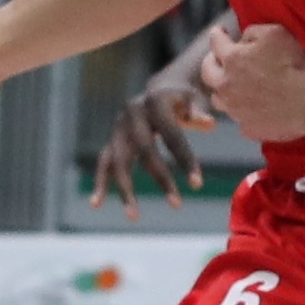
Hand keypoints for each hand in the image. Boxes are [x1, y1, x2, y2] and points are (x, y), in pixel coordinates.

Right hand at [91, 60, 220, 212]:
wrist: (161, 88)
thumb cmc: (184, 98)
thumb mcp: (194, 100)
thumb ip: (198, 113)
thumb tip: (209, 124)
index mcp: (155, 101)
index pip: (172, 135)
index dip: (184, 159)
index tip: (197, 185)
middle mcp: (133, 113)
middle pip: (144, 149)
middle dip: (160, 178)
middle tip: (177, 206)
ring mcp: (119, 127)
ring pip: (118, 160)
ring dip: (126, 189)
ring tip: (134, 216)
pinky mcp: (112, 139)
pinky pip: (105, 163)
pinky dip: (101, 183)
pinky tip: (96, 204)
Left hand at [203, 23, 304, 143]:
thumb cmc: (293, 64)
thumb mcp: (274, 33)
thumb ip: (252, 32)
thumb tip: (242, 38)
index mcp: (232, 59)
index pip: (216, 42)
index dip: (217, 35)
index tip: (219, 32)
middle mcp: (226, 86)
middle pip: (208, 73)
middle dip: (211, 62)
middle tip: (217, 59)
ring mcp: (236, 110)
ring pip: (219, 100)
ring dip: (223, 91)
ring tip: (232, 87)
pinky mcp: (248, 128)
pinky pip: (240, 120)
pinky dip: (243, 113)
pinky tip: (253, 109)